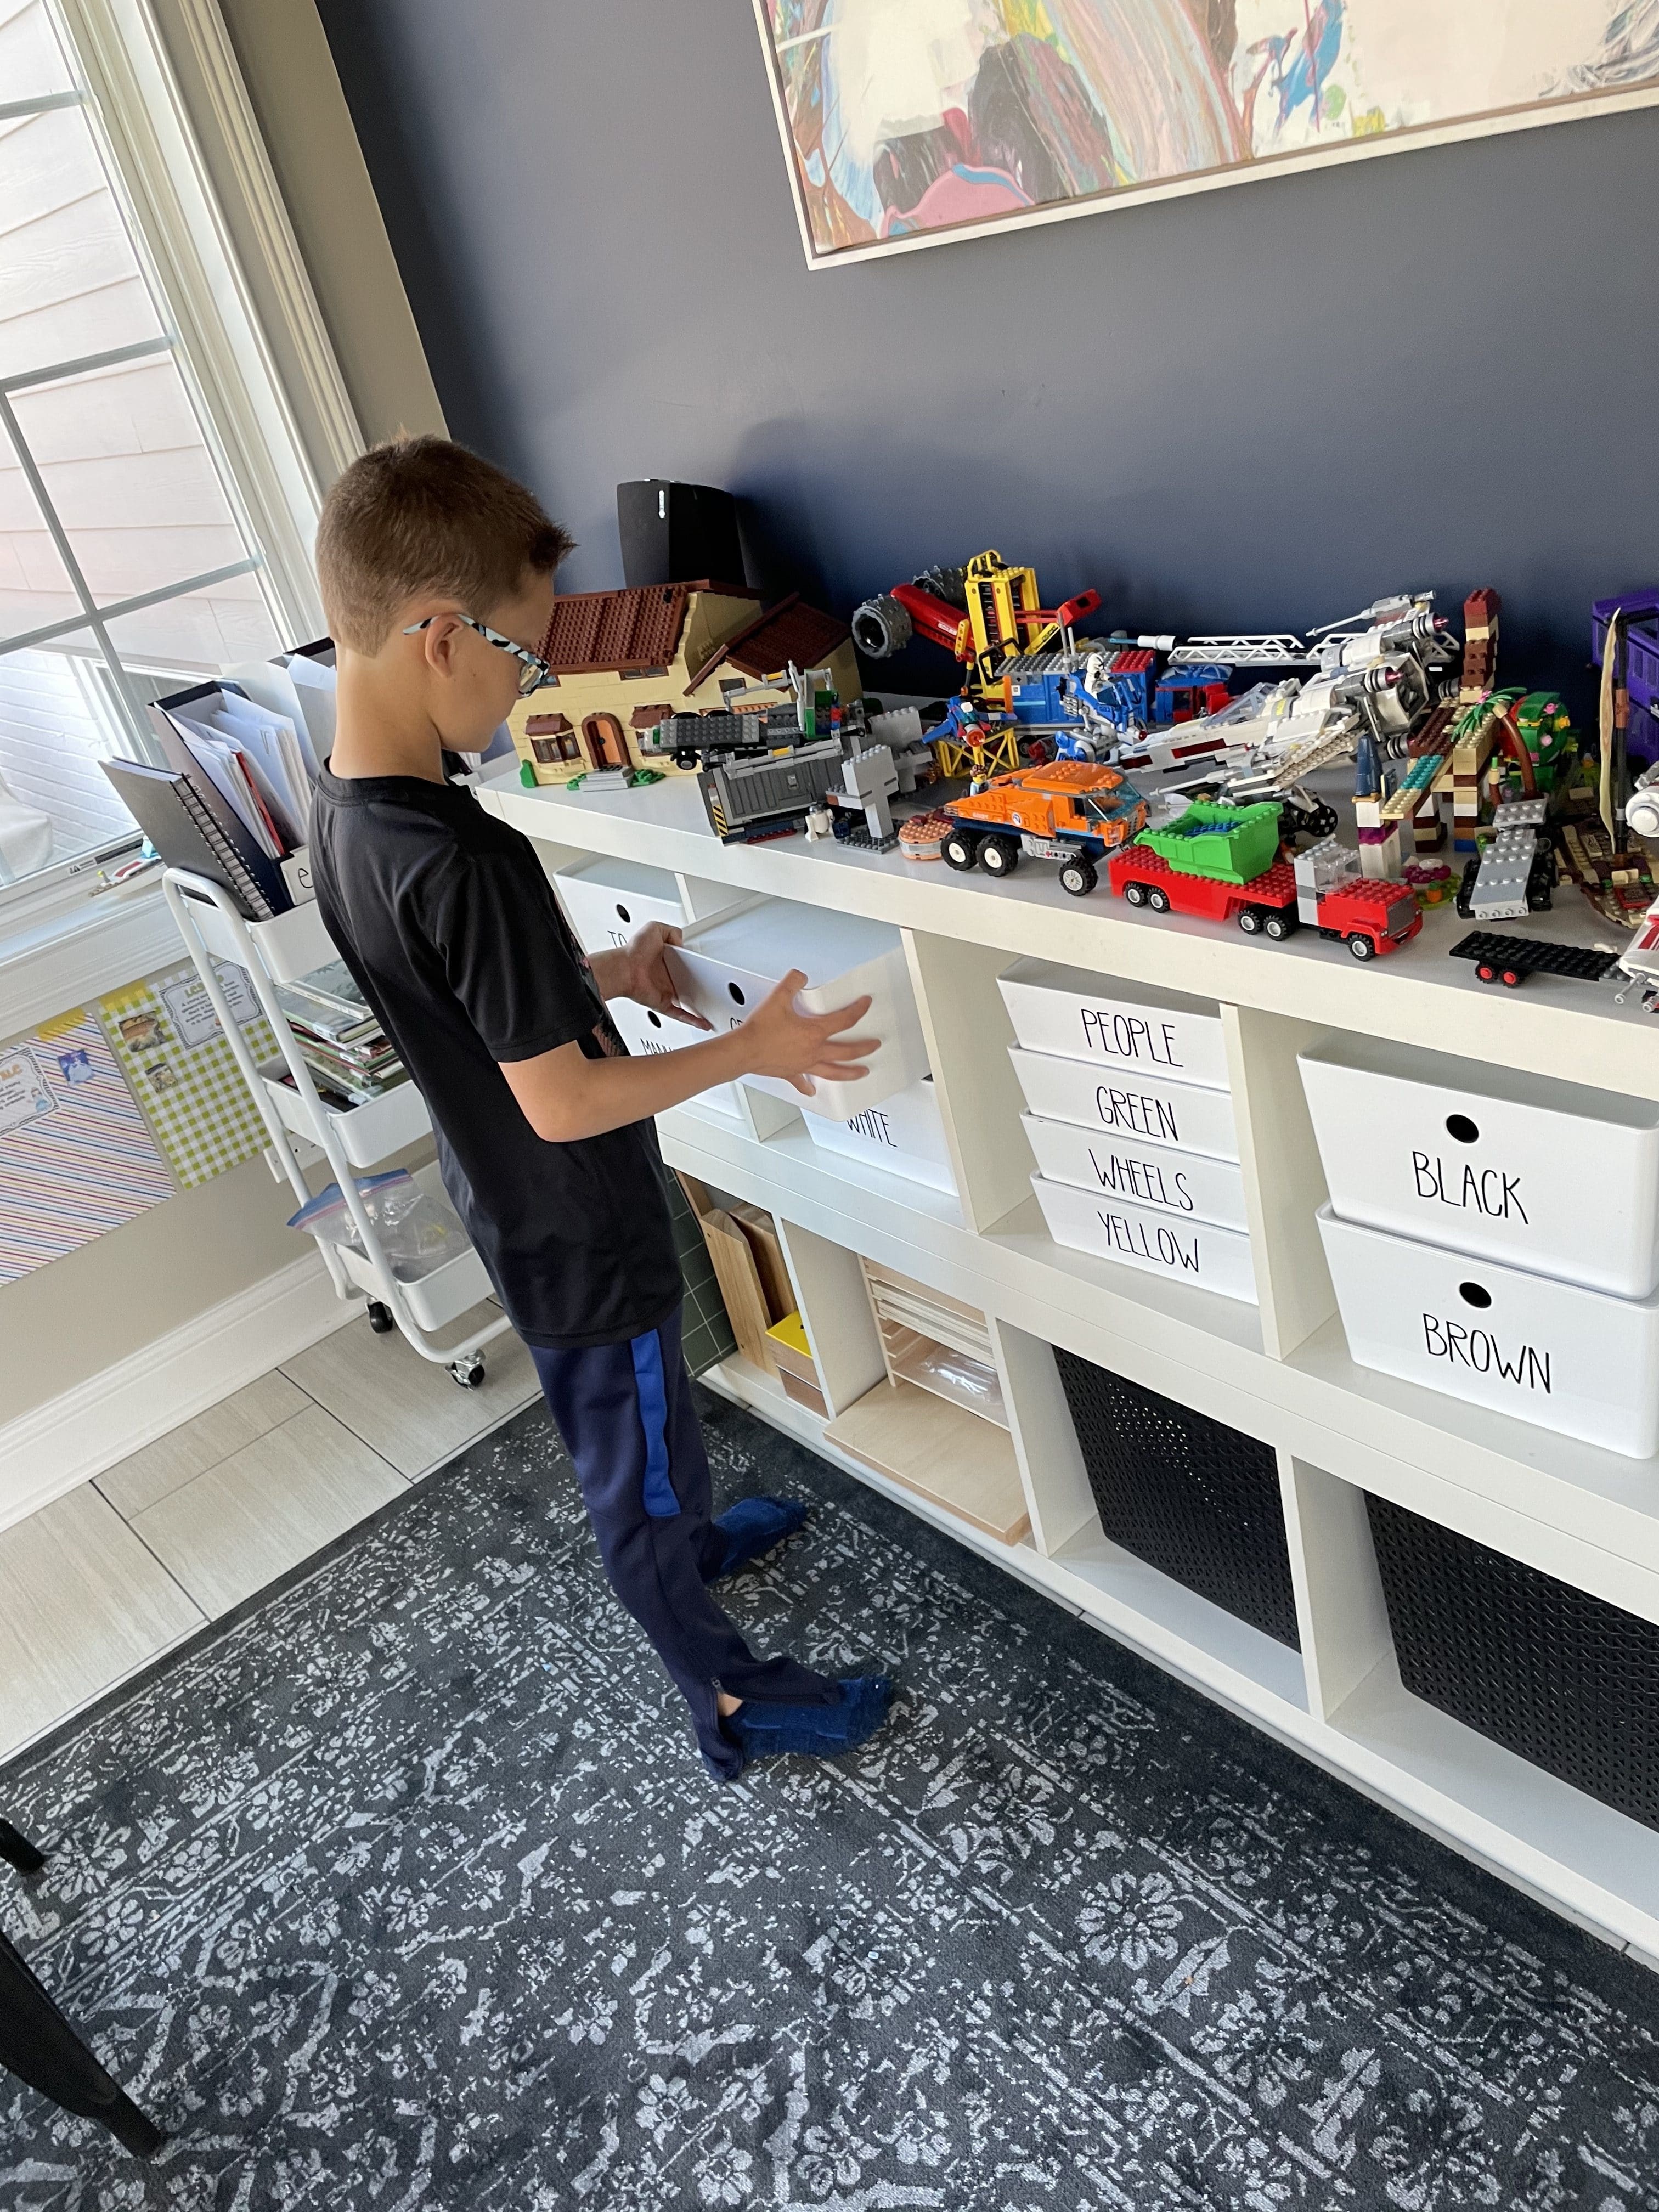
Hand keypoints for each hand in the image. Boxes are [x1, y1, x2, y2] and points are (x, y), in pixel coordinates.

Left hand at [621, 922, 710, 1029]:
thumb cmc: (633, 951)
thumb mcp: (655, 928)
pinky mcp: (663, 1004)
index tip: (709, 969)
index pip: (686, 965)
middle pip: (689, 984)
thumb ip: (672, 931)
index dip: (697, 967)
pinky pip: (681, 1014)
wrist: (623, 969)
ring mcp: (666, 992)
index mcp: (666, 961)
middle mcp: (666, 978)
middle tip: (716, 988)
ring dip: (700, 1007)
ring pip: (688, 1002)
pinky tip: (703, 1022)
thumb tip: (681, 942)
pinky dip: (692, 1020)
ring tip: (715, 1008)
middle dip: (702, 987)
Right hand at [738, 971, 876, 1095]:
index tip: (865, 1005)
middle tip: (875, 1046)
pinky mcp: (790, 1072)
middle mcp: (813, 1051)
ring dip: (849, 1073)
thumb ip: (792, 983)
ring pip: (833, 1071)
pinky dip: (808, 1087)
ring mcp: (803, 1064)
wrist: (743, 1051)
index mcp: (814, 1032)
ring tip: (861, 1073)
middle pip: (847, 1051)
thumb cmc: (760, 1031)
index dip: (858, 1010)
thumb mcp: (778, 998)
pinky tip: (812, 1090)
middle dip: (864, 1048)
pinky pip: (802, 1082)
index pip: (844, 1021)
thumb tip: (800, 976)